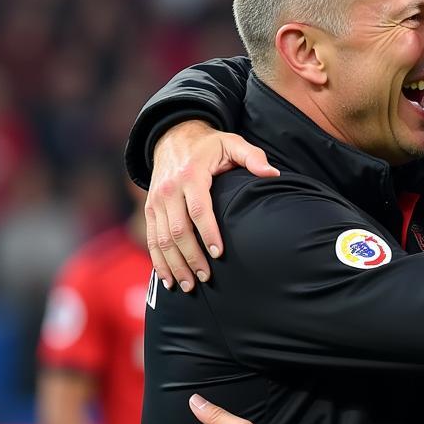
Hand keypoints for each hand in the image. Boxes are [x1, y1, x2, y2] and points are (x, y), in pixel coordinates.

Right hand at [147, 120, 279, 290]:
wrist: (172, 136)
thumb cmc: (209, 146)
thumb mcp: (232, 142)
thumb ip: (252, 156)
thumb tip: (272, 174)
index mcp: (191, 175)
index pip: (198, 209)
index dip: (208, 233)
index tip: (219, 254)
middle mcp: (169, 189)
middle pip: (178, 230)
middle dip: (191, 257)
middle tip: (207, 278)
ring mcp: (156, 201)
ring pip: (162, 239)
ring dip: (174, 265)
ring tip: (189, 286)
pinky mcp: (150, 209)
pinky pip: (151, 239)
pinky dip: (159, 262)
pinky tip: (168, 280)